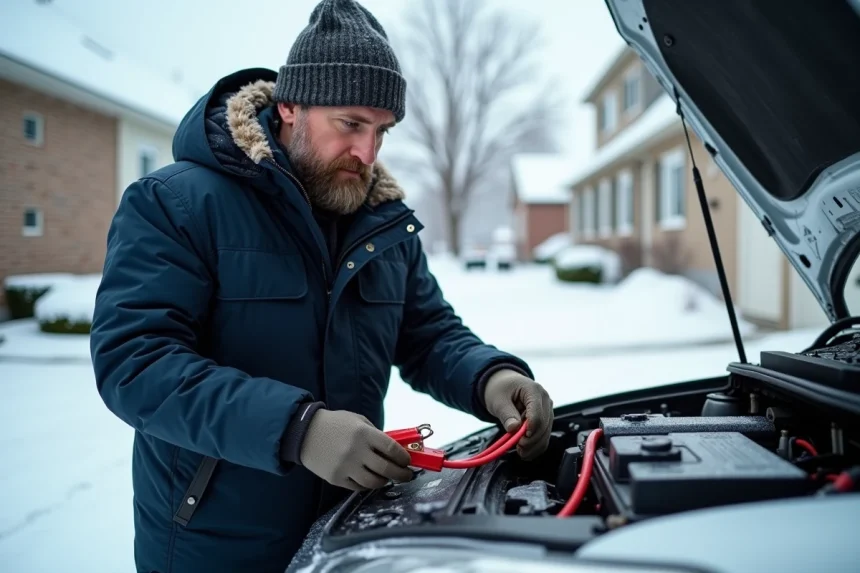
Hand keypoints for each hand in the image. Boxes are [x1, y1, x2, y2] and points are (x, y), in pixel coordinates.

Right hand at [299, 409, 413, 490]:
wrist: (306, 433)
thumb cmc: (336, 424)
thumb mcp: (358, 421)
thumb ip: (376, 435)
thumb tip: (396, 451)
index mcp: (364, 434)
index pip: (392, 450)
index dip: (404, 458)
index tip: (408, 461)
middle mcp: (356, 451)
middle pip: (386, 469)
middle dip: (401, 474)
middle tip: (406, 475)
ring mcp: (345, 467)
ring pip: (373, 482)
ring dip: (385, 481)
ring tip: (388, 478)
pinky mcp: (336, 478)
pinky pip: (358, 487)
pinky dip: (368, 485)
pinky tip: (371, 479)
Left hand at [483, 369, 553, 459]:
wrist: (505, 384)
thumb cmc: (501, 389)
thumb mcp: (498, 400)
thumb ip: (506, 414)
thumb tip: (513, 429)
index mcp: (534, 390)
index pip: (537, 414)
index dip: (530, 429)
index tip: (520, 440)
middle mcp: (545, 400)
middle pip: (544, 426)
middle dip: (531, 440)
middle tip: (517, 447)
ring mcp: (547, 411)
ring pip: (546, 434)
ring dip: (533, 446)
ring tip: (520, 451)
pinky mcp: (545, 420)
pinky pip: (544, 437)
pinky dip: (535, 447)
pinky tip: (525, 452)